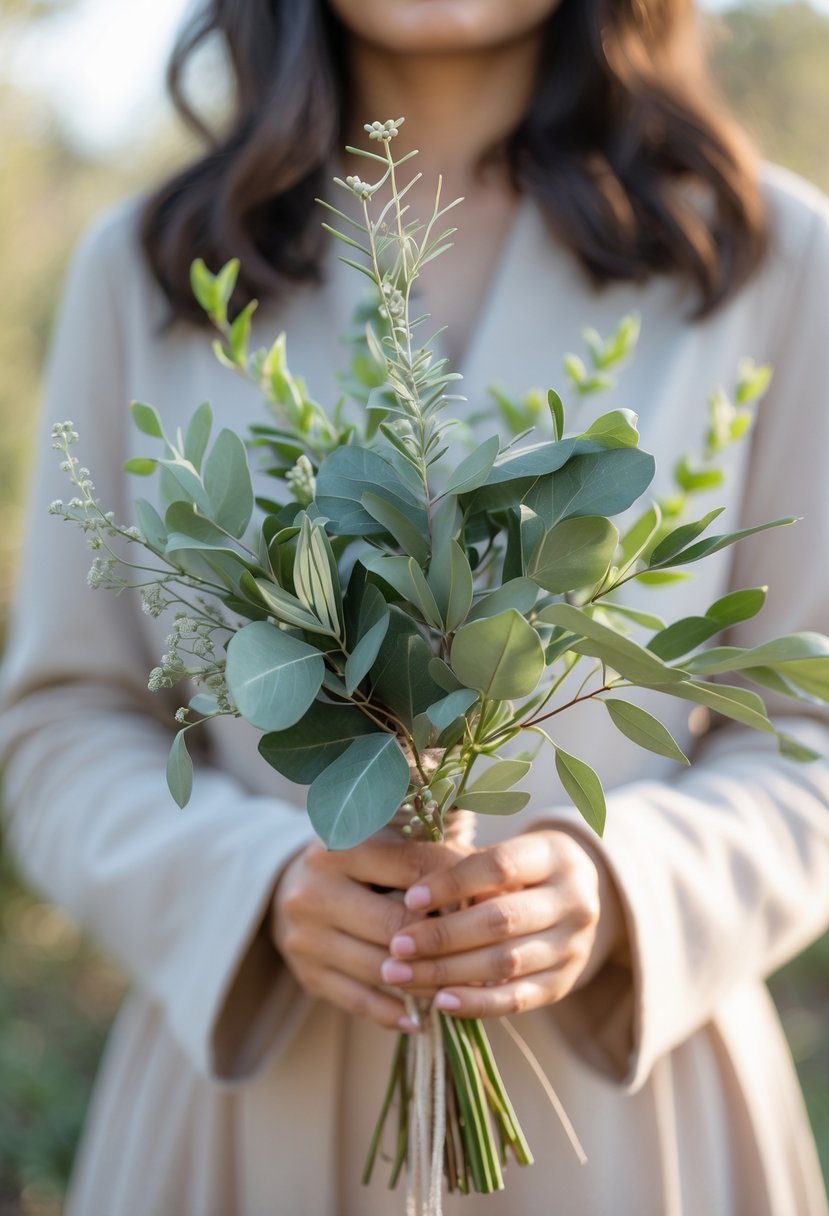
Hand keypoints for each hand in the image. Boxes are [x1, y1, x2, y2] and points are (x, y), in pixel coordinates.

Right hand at [270, 831, 469, 1030]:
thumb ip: (430, 855)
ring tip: (464, 987)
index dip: (454, 884)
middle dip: (443, 940)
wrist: (292, 886)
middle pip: (395, 924)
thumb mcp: (385, 842)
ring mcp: (305, 937)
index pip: (411, 865)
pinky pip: (359, 1001)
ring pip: (380, 969)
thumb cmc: (359, 861)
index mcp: (339, 848)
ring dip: (426, 983)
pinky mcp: (306, 974)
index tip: (489, 900)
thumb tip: (492, 886)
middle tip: (484, 952)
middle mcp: (314, 891)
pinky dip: (394, 1012)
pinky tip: (423, 1018)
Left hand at [379, 830, 621, 1018]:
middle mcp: (574, 902)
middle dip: (442, 936)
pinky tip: (439, 1002)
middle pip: (501, 921)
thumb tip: (413, 899)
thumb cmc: (522, 870)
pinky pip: (517, 999)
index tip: (409, 898)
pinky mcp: (564, 983)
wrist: (575, 897)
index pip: (499, 867)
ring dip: (447, 972)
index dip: (452, 883)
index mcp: (556, 857)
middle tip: (396, 946)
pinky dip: (476, 1003)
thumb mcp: (507, 852)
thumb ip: (470, 869)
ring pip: (505, 963)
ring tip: (401, 975)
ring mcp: (573, 946)